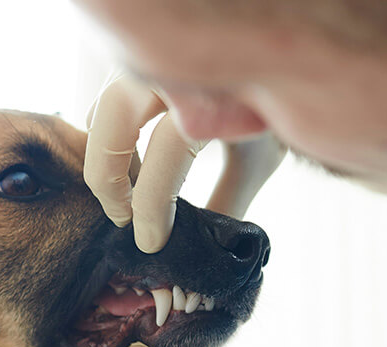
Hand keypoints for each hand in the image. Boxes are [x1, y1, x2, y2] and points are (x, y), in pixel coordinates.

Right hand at [85, 73, 285, 252]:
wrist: (286, 58)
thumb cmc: (273, 109)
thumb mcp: (256, 159)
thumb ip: (226, 200)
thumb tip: (203, 249)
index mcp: (208, 93)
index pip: (163, 157)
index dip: (151, 208)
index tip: (150, 241)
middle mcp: (170, 66)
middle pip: (109, 125)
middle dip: (108, 180)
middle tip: (121, 218)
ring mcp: (150, 57)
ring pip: (101, 109)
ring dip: (106, 154)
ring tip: (130, 191)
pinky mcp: (138, 58)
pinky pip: (106, 96)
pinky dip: (110, 130)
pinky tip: (133, 160)